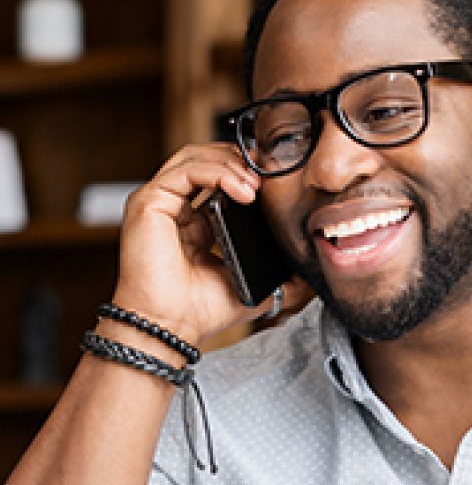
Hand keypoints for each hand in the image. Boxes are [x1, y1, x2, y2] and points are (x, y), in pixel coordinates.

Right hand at [111, 143, 299, 342]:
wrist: (171, 327)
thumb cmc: (199, 310)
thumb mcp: (252, 284)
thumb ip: (280, 275)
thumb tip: (309, 272)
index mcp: (194, 220)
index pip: (218, 175)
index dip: (246, 171)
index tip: (275, 181)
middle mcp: (173, 206)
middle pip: (206, 157)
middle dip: (241, 160)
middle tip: (269, 175)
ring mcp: (158, 202)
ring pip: (195, 157)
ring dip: (232, 164)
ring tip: (257, 185)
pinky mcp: (148, 203)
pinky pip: (186, 170)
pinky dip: (218, 173)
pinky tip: (243, 192)